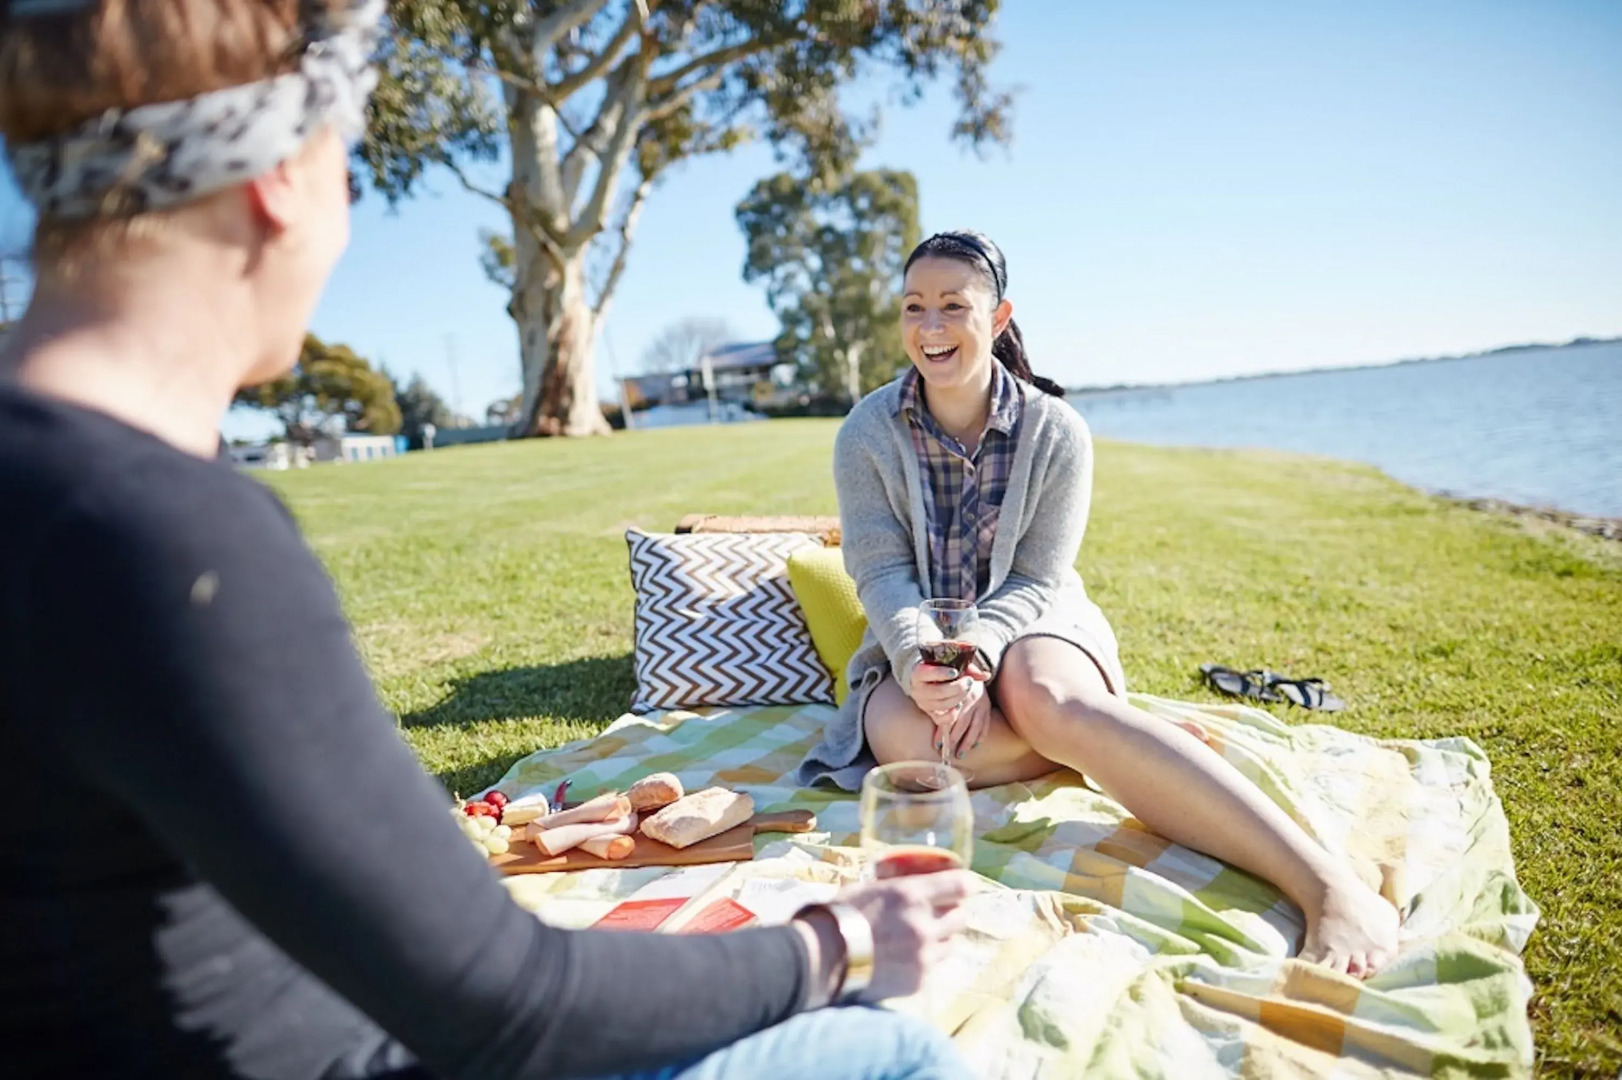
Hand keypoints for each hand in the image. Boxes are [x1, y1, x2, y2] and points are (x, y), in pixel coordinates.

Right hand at [795, 870, 973, 1004]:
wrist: (822, 959)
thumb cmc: (839, 916)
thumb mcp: (868, 888)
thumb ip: (896, 888)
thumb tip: (910, 881)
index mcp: (911, 895)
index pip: (961, 885)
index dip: (965, 884)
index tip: (962, 886)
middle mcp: (923, 925)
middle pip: (961, 916)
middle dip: (951, 913)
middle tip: (938, 913)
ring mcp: (923, 956)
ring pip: (952, 944)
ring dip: (941, 939)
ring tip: (920, 938)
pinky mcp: (918, 981)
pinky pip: (933, 967)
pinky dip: (924, 962)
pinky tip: (905, 959)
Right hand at [907, 660, 988, 722]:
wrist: (929, 680)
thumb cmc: (942, 668)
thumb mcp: (950, 663)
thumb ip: (966, 668)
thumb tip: (986, 675)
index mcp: (918, 673)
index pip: (928, 673)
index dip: (941, 673)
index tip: (955, 672)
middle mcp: (917, 689)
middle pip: (938, 691)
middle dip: (957, 687)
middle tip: (969, 681)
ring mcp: (923, 703)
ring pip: (942, 704)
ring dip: (958, 698)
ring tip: (967, 690)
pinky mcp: (929, 713)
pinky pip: (941, 719)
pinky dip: (952, 714)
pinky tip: (960, 705)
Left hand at [941, 678, 991, 761]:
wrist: (971, 672)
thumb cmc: (954, 680)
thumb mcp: (947, 684)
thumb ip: (941, 699)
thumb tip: (933, 715)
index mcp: (960, 694)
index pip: (950, 716)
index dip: (943, 731)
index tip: (937, 744)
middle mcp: (972, 700)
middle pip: (963, 724)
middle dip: (954, 739)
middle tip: (947, 751)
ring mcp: (982, 705)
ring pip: (975, 727)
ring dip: (967, 742)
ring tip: (959, 754)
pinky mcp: (988, 708)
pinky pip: (985, 725)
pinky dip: (981, 736)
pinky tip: (975, 745)